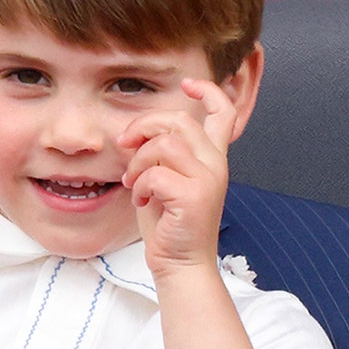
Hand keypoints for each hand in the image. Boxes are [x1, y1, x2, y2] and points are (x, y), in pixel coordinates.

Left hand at [118, 78, 236, 276]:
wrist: (180, 264)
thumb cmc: (169, 223)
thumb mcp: (165, 178)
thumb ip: (161, 153)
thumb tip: (136, 133)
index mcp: (212, 157)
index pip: (223, 112)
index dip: (207, 91)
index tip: (187, 84)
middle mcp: (216, 164)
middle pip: (179, 121)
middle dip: (143, 127)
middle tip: (125, 146)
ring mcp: (208, 180)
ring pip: (165, 144)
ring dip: (138, 162)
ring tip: (135, 183)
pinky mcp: (195, 197)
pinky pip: (156, 173)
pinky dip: (141, 185)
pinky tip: (143, 200)